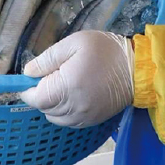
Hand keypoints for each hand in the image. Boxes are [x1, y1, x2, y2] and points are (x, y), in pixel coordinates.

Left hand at [19, 31, 133, 127]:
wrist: (136, 67)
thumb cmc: (105, 50)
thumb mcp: (74, 43)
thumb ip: (48, 58)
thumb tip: (27, 71)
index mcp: (67, 86)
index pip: (35, 98)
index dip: (28, 89)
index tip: (30, 77)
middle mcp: (74, 107)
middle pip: (44, 108)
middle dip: (41, 93)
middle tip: (52, 74)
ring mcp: (84, 117)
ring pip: (54, 117)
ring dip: (52, 103)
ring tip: (63, 83)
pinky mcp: (92, 121)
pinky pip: (68, 121)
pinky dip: (64, 111)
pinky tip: (72, 94)